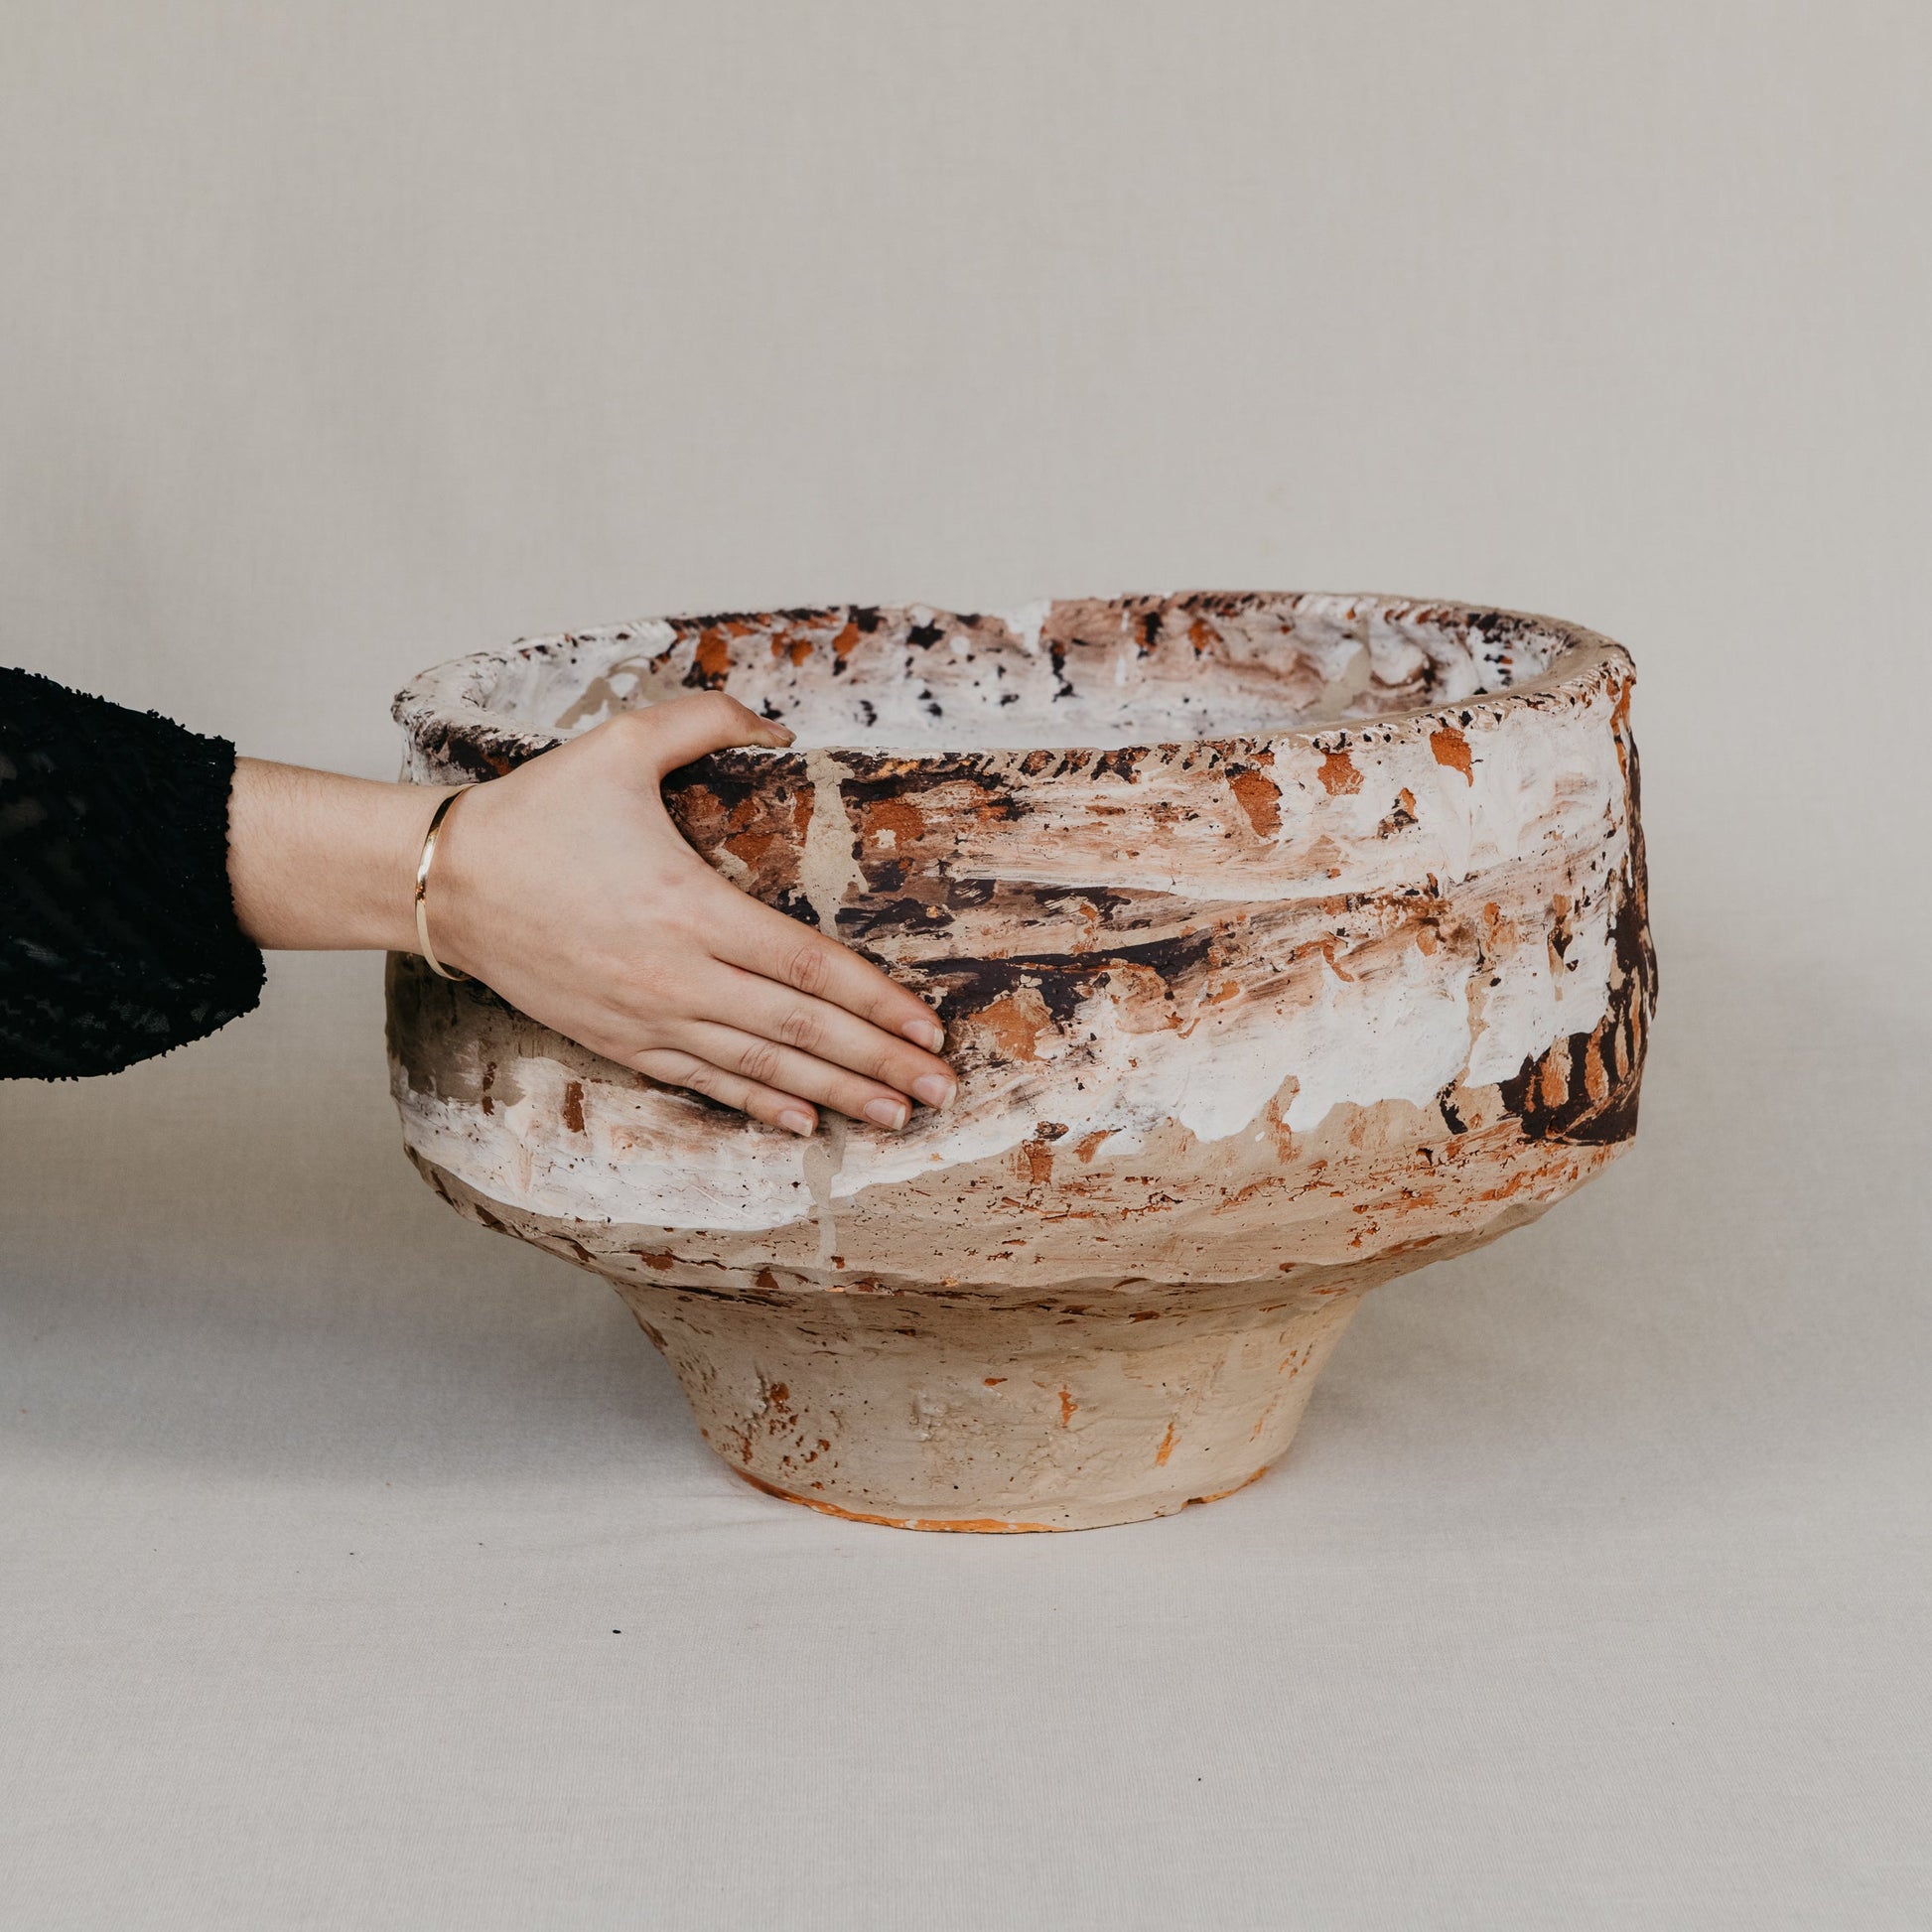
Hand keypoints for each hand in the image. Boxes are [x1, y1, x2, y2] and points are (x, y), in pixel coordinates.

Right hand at [424, 695, 954, 1135]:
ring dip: (834, 1094)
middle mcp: (678, 975)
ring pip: (760, 1067)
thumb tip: (778, 725)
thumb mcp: (621, 743)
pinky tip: (803, 1122)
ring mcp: (648, 1018)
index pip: (809, 966)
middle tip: (940, 1090)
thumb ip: (706, 721)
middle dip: (878, 1063)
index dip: (876, 1002)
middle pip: (801, 1030)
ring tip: (894, 1116)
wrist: (448, 883)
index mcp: (692, 907)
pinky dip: (758, 1104)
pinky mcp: (618, 1042)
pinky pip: (703, 1082)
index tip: (927, 1027)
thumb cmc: (536, 811)